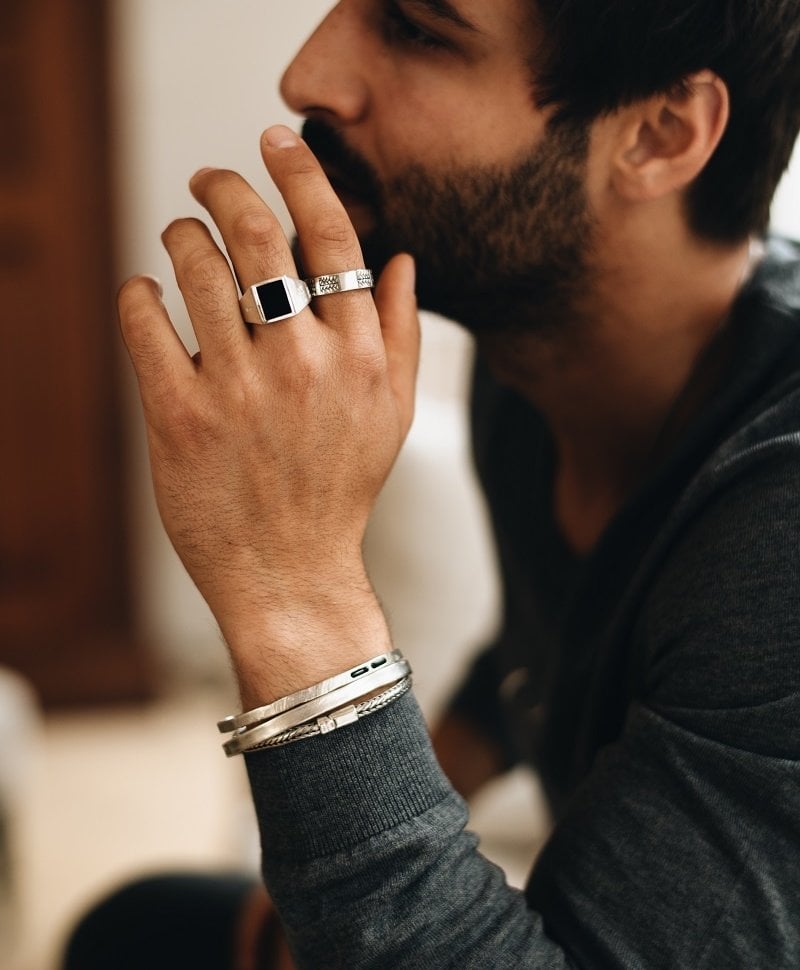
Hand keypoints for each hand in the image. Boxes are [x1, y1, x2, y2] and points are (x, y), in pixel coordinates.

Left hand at [118, 126, 419, 699]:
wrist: (289, 572)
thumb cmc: (340, 488)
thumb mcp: (392, 414)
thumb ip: (402, 332)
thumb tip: (401, 257)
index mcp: (359, 356)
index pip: (331, 235)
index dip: (301, 172)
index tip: (275, 141)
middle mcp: (302, 363)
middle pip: (256, 233)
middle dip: (224, 184)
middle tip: (208, 177)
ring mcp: (238, 389)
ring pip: (196, 266)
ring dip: (180, 234)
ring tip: (178, 237)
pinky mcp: (180, 417)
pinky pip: (146, 323)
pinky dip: (138, 293)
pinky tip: (146, 293)